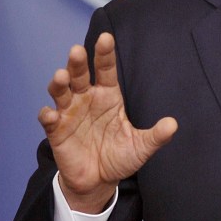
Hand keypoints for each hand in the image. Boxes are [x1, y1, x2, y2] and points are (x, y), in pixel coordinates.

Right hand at [38, 32, 177, 212]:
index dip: (105, 54)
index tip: (106, 38)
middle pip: (80, 75)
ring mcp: (70, 113)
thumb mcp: (140, 147)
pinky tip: (50, 114)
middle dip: (77, 62)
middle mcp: (87, 99)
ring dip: (59, 83)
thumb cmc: (119, 157)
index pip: (106, 70)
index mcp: (108, 96)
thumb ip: (155, 136)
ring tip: (61, 76)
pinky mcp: (57, 131)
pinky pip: (48, 119)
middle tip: (77, 51)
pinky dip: (47, 115)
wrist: (99, 182)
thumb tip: (173, 125)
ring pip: (61, 92)